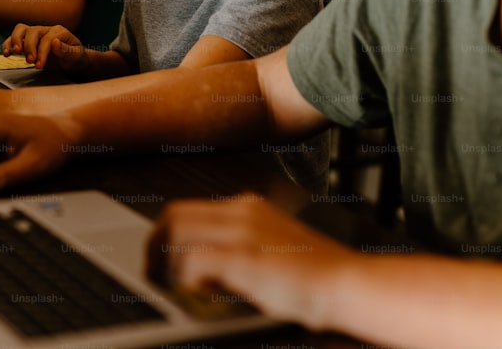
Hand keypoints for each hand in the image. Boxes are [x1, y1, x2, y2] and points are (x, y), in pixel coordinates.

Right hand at [2, 23, 89, 72]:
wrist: (73, 62)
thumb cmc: (75, 59)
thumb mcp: (76, 57)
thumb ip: (67, 51)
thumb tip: (55, 42)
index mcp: (59, 32)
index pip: (47, 39)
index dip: (42, 52)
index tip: (39, 65)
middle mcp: (46, 30)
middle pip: (33, 32)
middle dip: (29, 47)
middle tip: (30, 61)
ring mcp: (36, 34)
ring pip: (21, 30)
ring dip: (16, 41)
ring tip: (15, 53)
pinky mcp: (27, 41)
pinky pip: (14, 37)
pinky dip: (8, 44)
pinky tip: (6, 53)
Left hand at [147, 196, 354, 330]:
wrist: (348, 283)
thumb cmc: (315, 274)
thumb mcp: (272, 246)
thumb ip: (239, 245)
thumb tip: (201, 265)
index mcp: (248, 207)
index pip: (188, 209)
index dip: (166, 235)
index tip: (160, 258)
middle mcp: (242, 212)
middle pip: (175, 215)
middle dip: (156, 246)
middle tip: (153, 274)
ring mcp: (243, 233)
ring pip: (178, 233)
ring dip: (167, 262)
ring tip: (172, 286)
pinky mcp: (245, 258)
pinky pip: (193, 261)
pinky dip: (187, 280)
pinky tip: (199, 294)